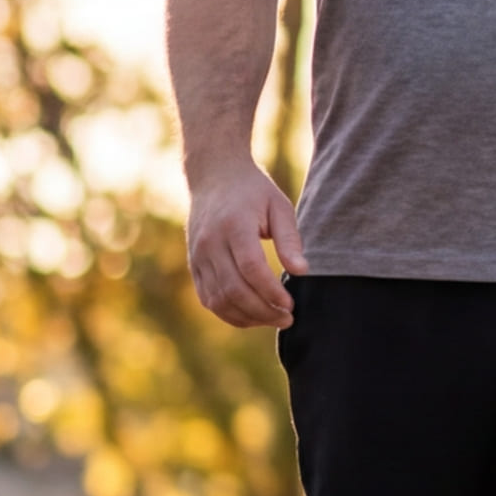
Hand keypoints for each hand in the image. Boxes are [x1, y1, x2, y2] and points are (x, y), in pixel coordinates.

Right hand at [187, 162, 300, 328]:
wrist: (213, 176)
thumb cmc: (253, 191)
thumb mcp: (279, 206)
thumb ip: (289, 240)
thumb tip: (301, 272)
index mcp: (234, 224)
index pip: (251, 267)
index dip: (271, 291)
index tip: (291, 304)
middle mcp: (210, 242)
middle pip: (234, 289)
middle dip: (263, 311)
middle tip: (288, 318)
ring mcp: (197, 256)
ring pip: (219, 299)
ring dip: (248, 317)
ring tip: (274, 319)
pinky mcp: (194, 266)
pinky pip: (208, 298)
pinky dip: (230, 313)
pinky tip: (253, 315)